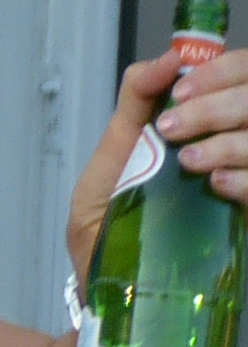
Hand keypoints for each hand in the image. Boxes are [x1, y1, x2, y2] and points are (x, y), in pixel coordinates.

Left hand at [69, 44, 247, 281]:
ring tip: (189, 162)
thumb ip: (137, 103)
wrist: (111, 287)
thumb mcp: (114, 156)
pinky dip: (246, 181)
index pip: (247, 73)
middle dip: (217, 107)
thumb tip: (168, 59)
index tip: (183, 91)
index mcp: (216, 124)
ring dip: (229, 142)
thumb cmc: (112, 220)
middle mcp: (240, 144)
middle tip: (173, 129)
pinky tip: (217, 185)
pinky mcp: (247, 220)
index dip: (224, 72)